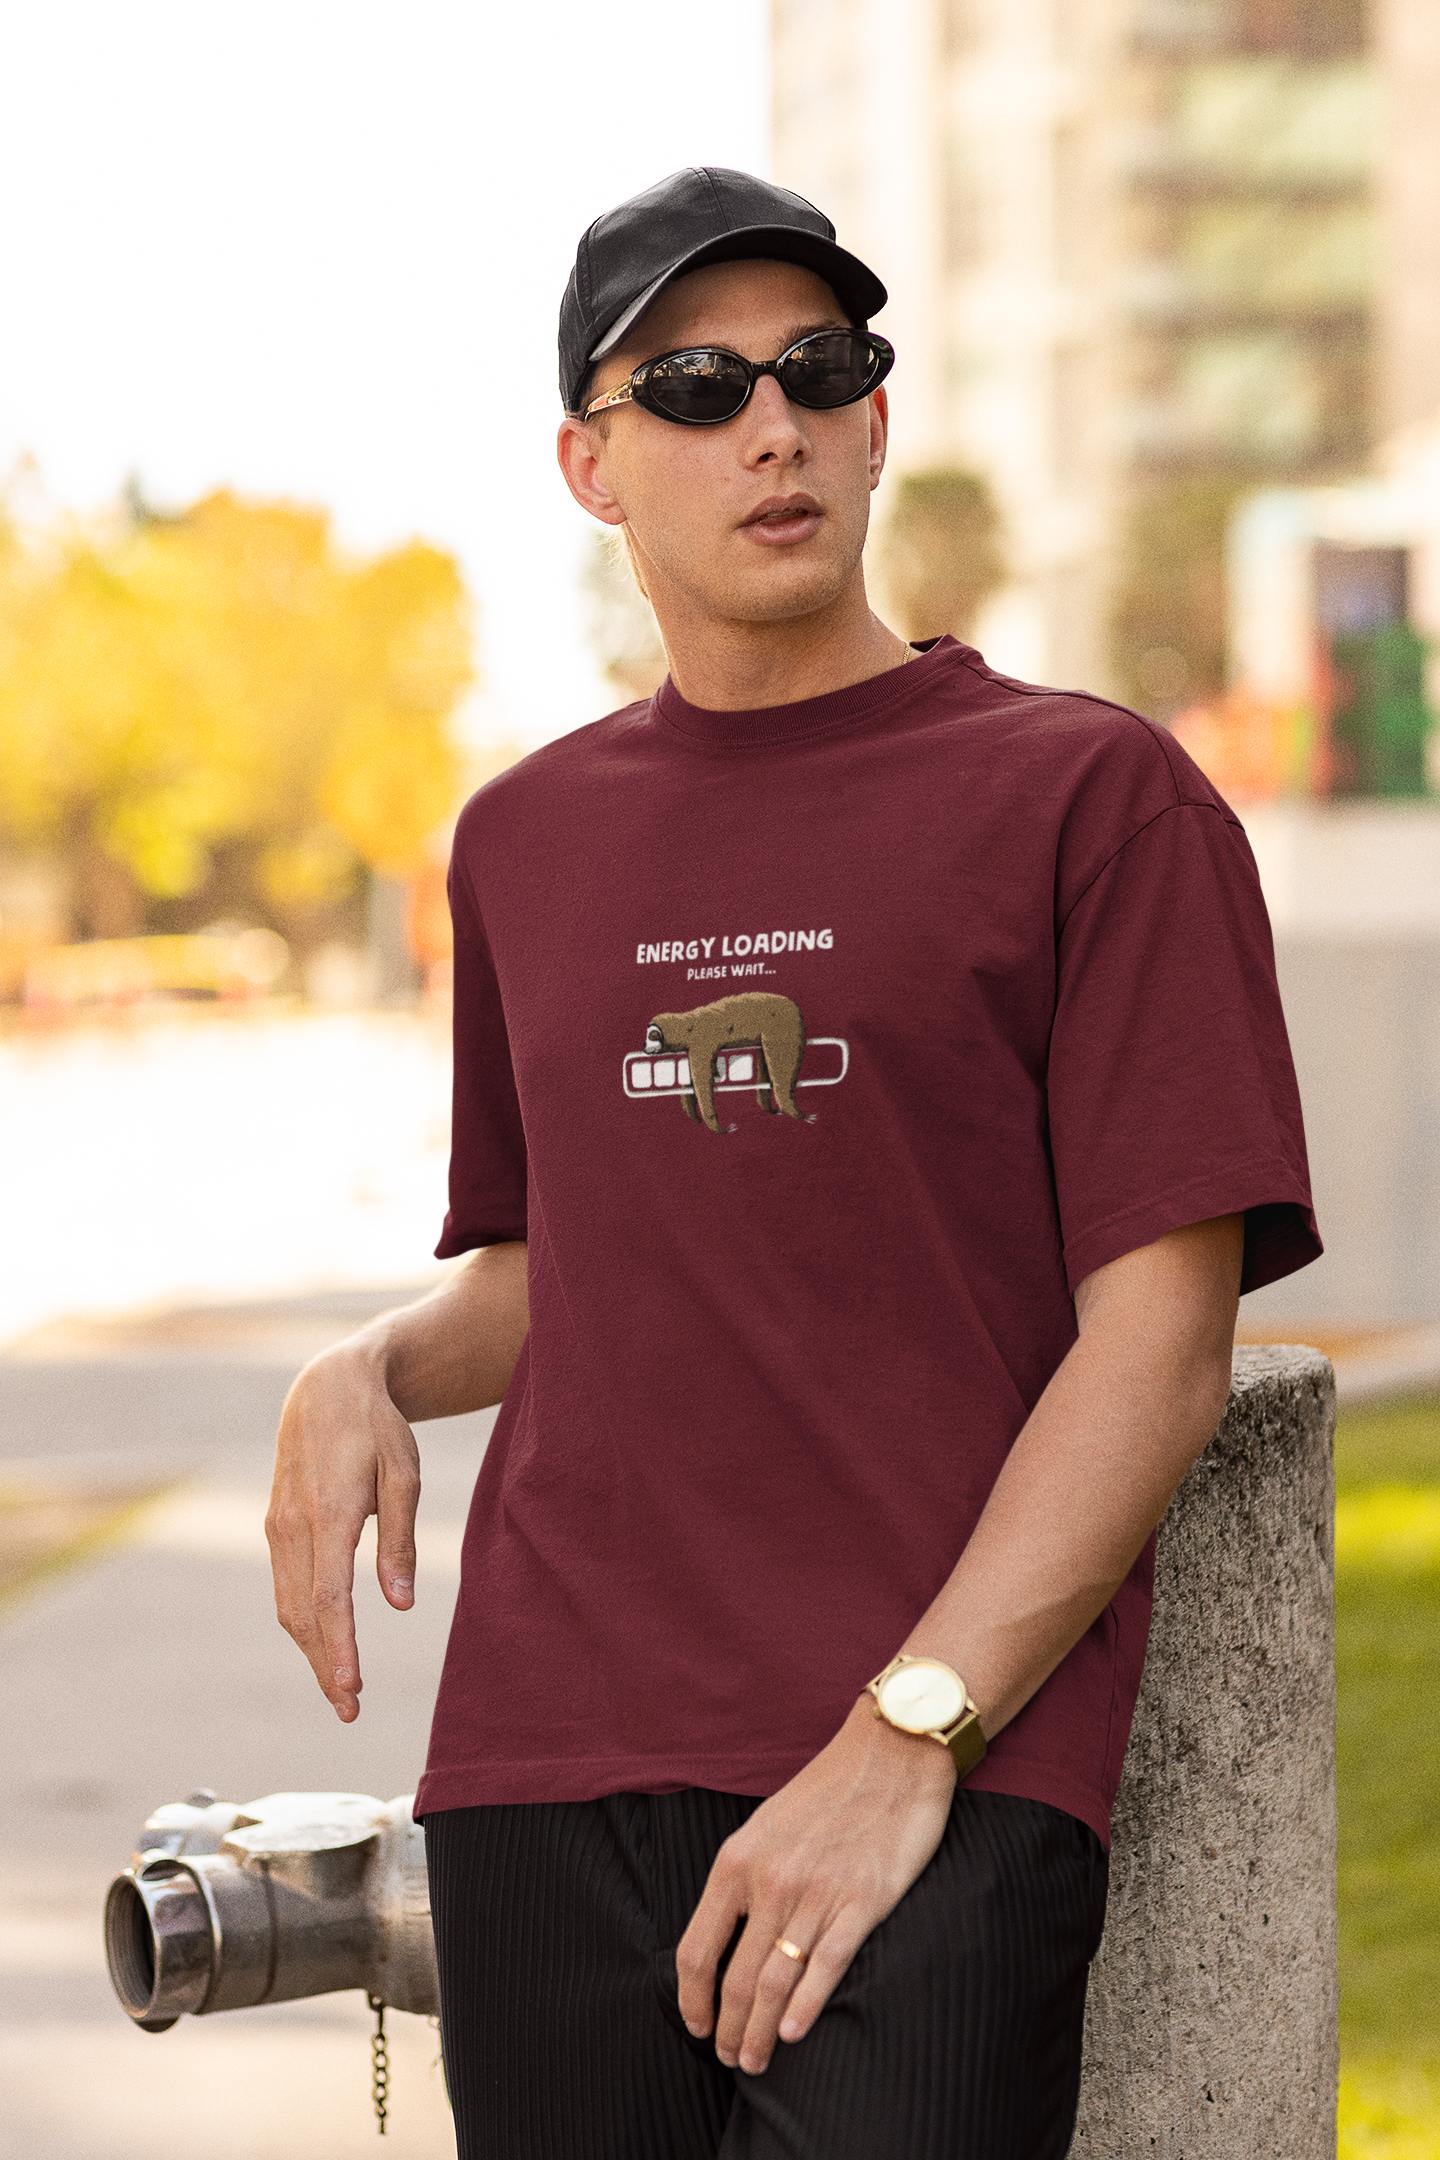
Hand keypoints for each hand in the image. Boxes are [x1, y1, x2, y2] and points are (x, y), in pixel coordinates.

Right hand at [265, 1338, 420, 1721]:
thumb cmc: (377, 1429)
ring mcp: (277, 1528)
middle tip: (350, 1710)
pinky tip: (323, 1644)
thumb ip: (401, 1541)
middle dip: (325, 1665)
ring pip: (289, 1606)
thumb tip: (401, 1605)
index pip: (330, 1598)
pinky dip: (302, 1622)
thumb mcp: (404, 1474)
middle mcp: (292, 1527)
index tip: (351, 1688)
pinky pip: (285, 1587)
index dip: (339, 1648)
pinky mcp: (275, 1527)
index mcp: (328, 1513)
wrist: (328, 1388)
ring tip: (340, 1689)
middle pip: (304, 1615)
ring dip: (311, 1651)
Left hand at [675, 1694, 956, 2073]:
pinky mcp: (864, 1899)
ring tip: (757, 2062)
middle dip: (729, 2030)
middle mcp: (771, 1880)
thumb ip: (746, 1876)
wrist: (892, 1749)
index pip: (696, 1949)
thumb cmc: (829, 1789)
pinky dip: (807, 2008)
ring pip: (776, 1983)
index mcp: (738, 1859)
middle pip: (736, 1979)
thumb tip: (725, 1935)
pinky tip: (795, 2035)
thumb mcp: (768, 1825)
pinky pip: (826, 1966)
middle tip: (733, 2060)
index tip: (698, 2027)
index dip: (693, 1999)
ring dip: (762, 2033)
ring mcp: (817, 1891)